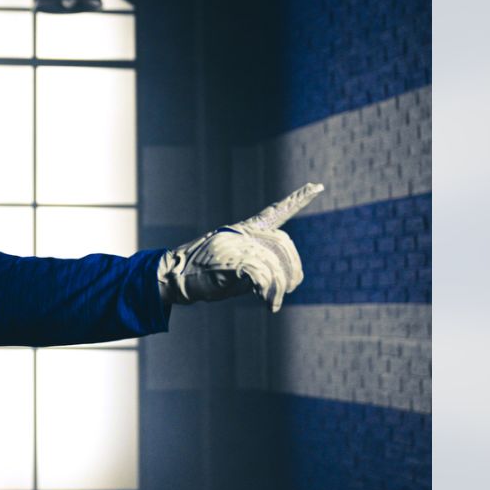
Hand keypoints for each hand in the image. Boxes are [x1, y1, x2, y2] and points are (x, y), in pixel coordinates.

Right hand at [157, 183, 323, 311]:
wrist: (172, 276)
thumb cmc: (200, 274)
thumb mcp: (229, 263)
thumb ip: (253, 261)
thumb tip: (276, 277)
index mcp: (241, 230)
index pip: (274, 212)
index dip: (296, 199)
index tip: (317, 186)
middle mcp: (241, 234)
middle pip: (282, 244)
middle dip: (292, 269)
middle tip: (290, 288)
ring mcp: (235, 245)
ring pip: (274, 263)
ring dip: (279, 287)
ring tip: (273, 302)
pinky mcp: (231, 261)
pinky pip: (263, 276)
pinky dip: (269, 293)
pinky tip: (267, 303)